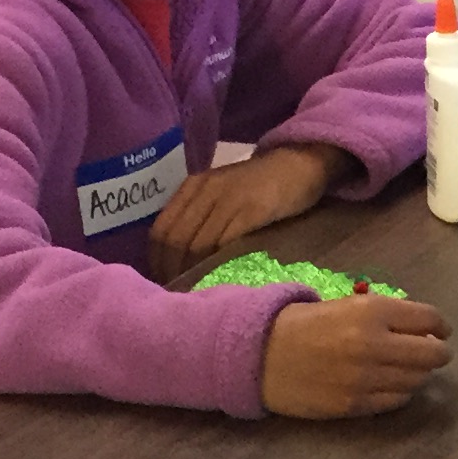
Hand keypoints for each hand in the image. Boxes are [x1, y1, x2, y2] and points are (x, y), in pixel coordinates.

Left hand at [148, 143, 353, 280]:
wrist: (299, 164)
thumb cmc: (260, 185)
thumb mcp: (222, 194)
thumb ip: (201, 217)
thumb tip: (179, 259)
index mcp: (193, 187)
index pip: (160, 231)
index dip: (158, 262)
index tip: (166, 282)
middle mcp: (204, 190)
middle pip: (174, 240)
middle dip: (173, 271)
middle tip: (180, 294)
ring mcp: (228, 198)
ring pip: (196, 244)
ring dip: (193, 272)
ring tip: (197, 292)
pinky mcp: (252, 209)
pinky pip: (224, 243)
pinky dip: (217, 264)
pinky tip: (220, 278)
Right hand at [261, 290, 451, 419]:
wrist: (259, 354)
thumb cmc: (302, 323)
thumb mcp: (345, 304)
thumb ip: (383, 314)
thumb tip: (421, 326)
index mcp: (372, 311)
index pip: (428, 319)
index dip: (441, 325)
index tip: (441, 330)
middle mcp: (374, 344)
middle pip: (432, 354)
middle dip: (439, 352)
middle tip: (435, 351)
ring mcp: (365, 379)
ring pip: (417, 380)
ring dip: (420, 374)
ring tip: (410, 368)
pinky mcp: (355, 405)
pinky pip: (396, 401)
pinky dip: (401, 392)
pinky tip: (392, 384)